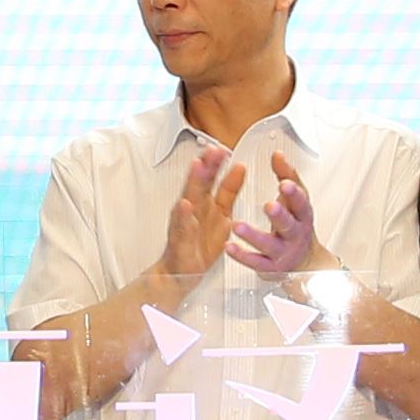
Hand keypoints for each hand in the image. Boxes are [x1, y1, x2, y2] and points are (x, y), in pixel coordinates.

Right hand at [152, 143, 253, 286]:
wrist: (181, 271)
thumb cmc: (200, 242)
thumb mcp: (221, 213)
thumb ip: (229, 190)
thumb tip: (240, 167)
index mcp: (204, 201)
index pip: (211, 177)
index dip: (217, 163)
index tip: (224, 147)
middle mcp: (193, 208)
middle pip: (199, 182)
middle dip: (206, 165)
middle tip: (213, 149)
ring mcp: (184, 222)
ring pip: (188, 197)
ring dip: (192, 182)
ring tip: (197, 166)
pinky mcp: (180, 239)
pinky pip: (182, 226)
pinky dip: (183, 215)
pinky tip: (185, 205)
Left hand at [223, 158, 321, 278]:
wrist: (304, 262)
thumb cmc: (297, 225)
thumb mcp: (295, 199)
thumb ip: (287, 175)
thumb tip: (278, 155)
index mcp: (302, 215)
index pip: (301, 203)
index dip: (294, 194)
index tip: (285, 183)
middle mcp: (294, 234)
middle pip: (289, 225)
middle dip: (279, 215)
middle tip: (269, 206)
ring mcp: (282, 252)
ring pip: (269, 245)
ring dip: (253, 235)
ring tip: (237, 226)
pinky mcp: (270, 267)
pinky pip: (256, 262)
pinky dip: (242, 255)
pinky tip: (229, 247)